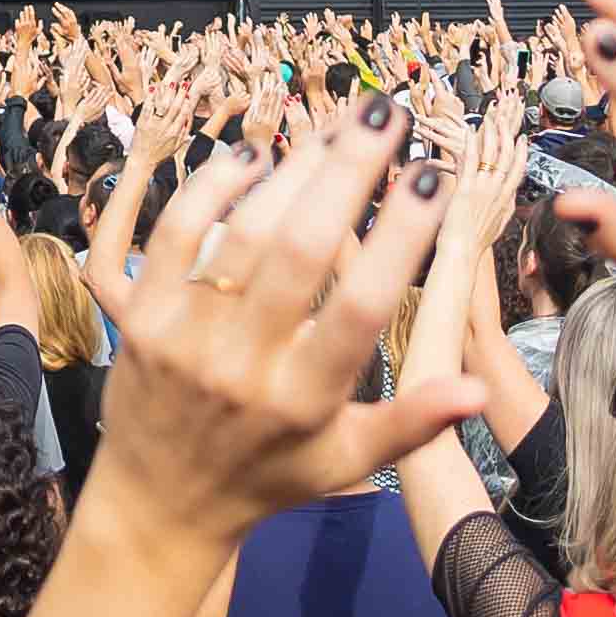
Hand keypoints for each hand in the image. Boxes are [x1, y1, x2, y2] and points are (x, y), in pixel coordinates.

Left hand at [83, 104, 467, 549]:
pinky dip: (213, 186)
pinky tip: (255, 155)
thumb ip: (413, 422)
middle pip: (298, 250)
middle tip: (385, 112)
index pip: (360, 308)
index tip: (430, 175)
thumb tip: (476, 390)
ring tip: (335, 124)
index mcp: (303, 403)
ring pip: (240, 232)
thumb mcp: (347, 463)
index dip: (400, 236)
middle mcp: (241, 366)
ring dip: (291, 168)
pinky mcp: (138, 316)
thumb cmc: (270, 476)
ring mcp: (183, 337)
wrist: (159, 504)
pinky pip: (174, 233)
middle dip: (347, 171)